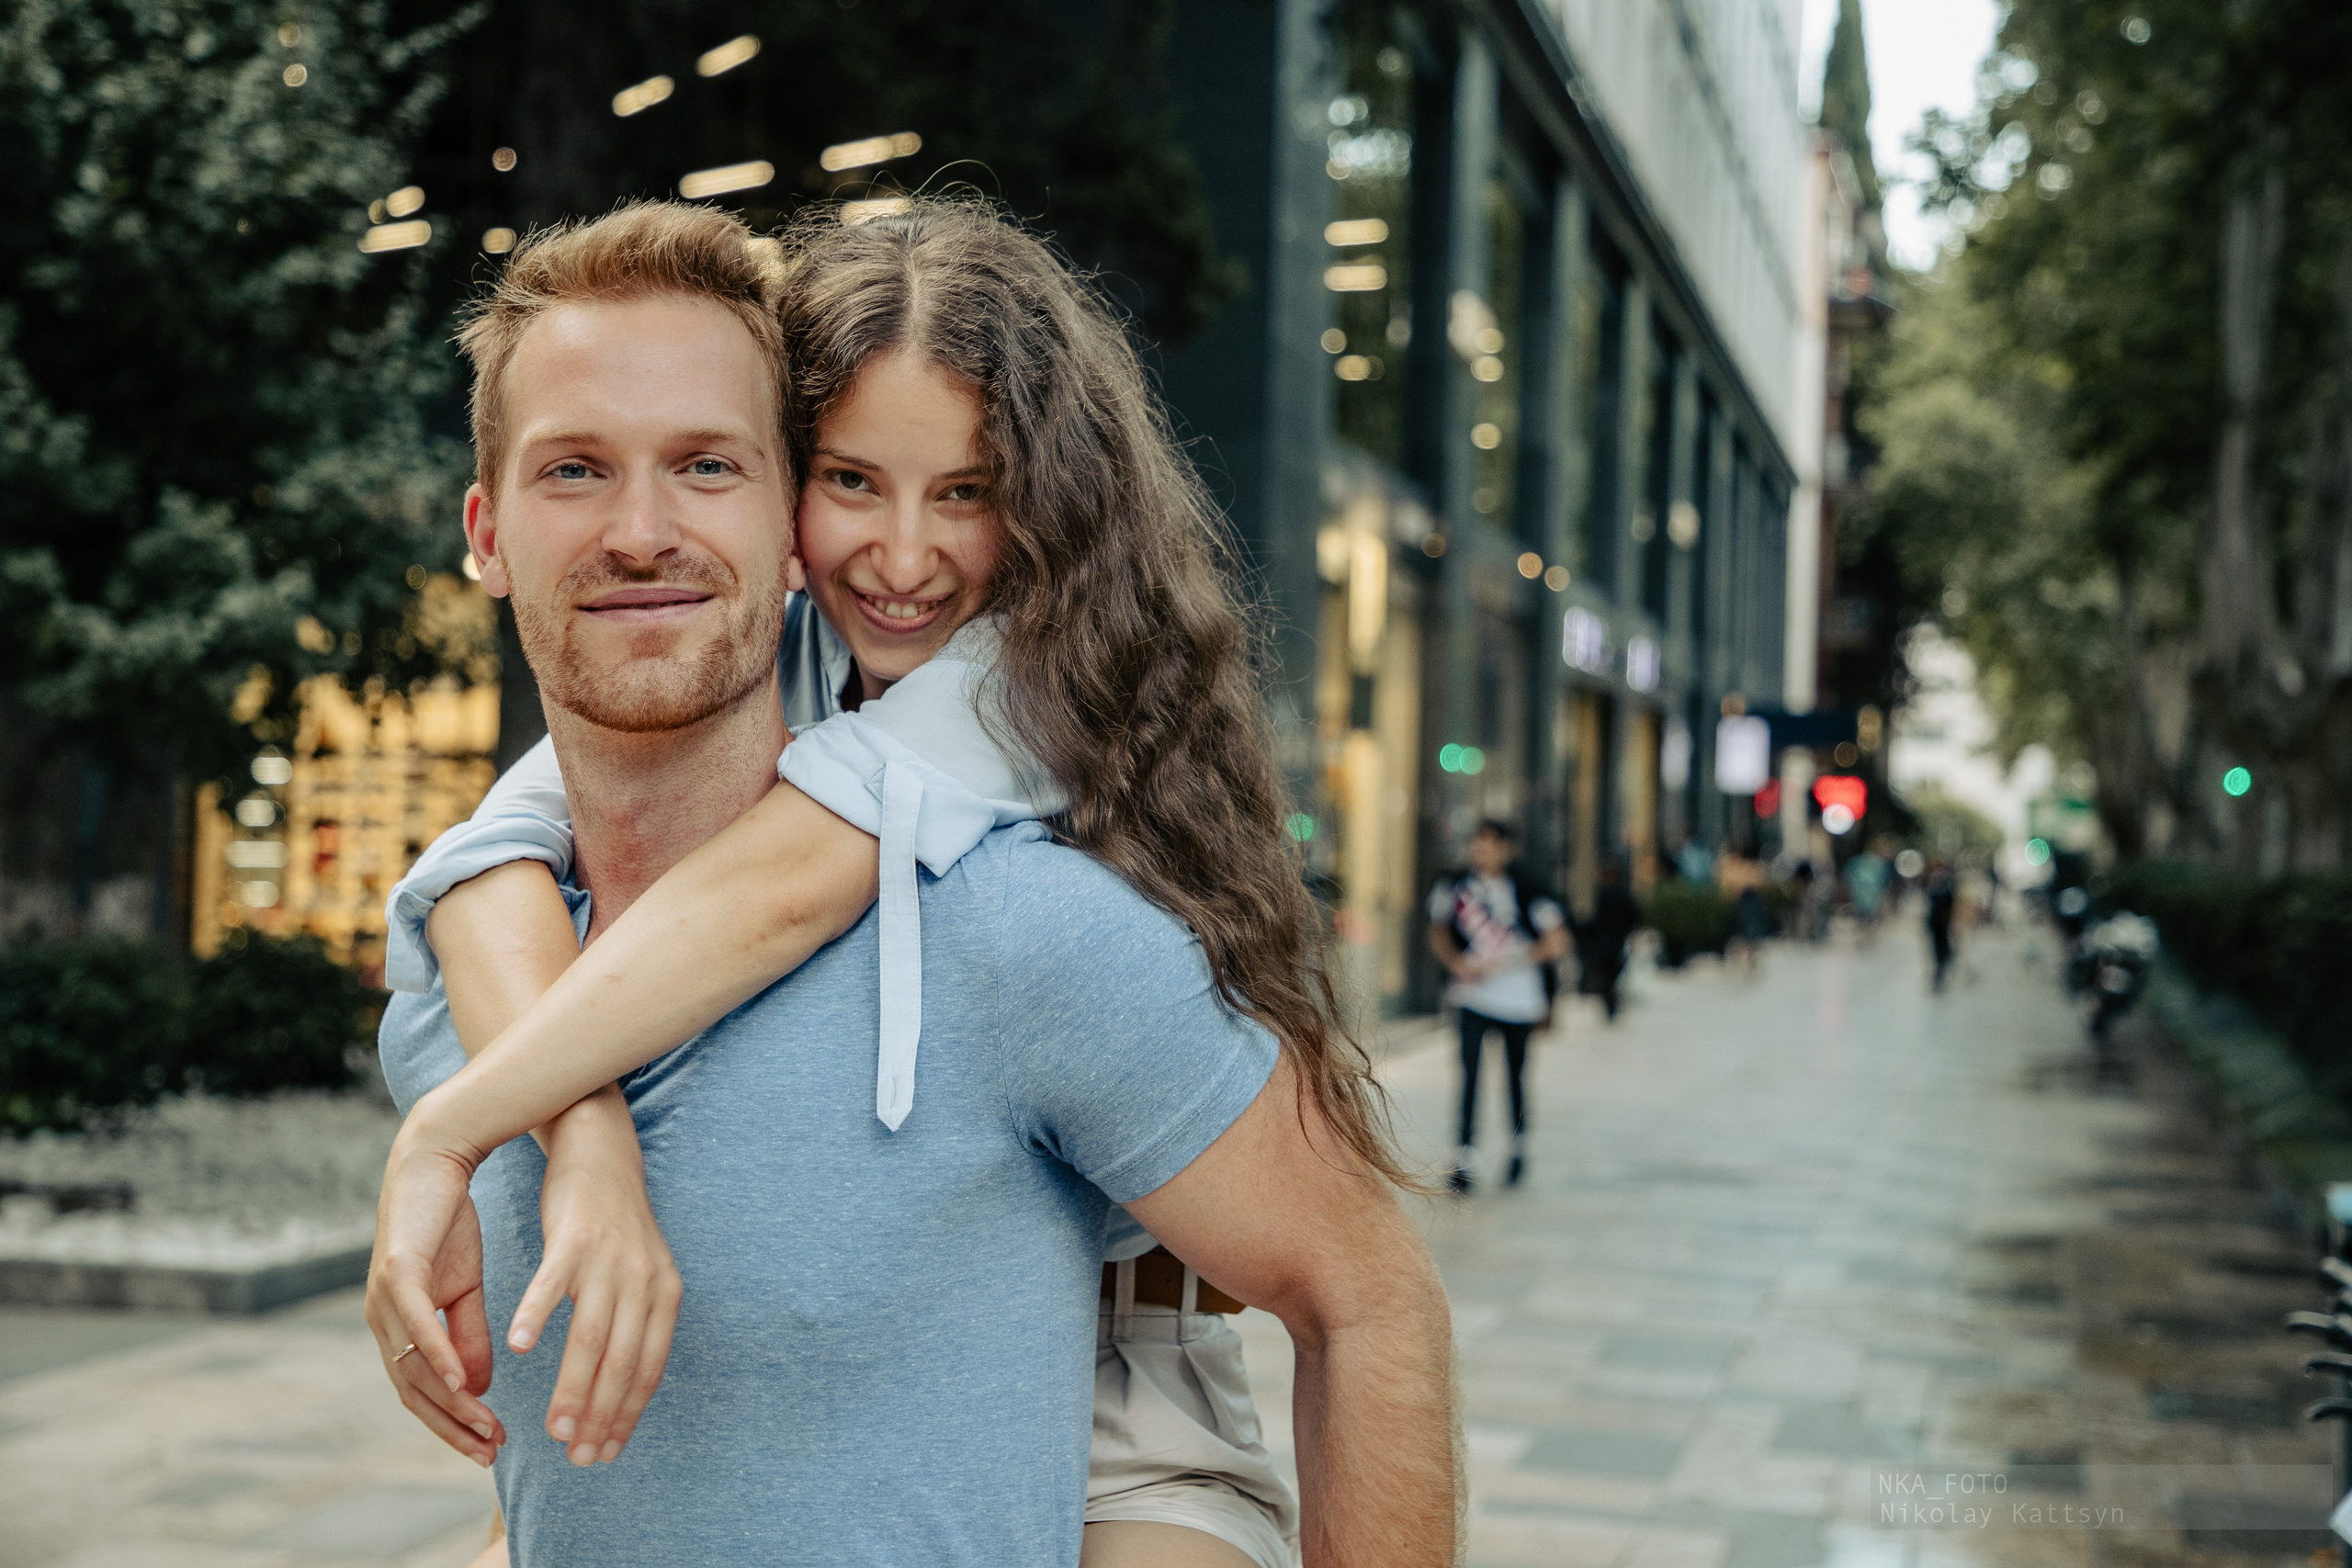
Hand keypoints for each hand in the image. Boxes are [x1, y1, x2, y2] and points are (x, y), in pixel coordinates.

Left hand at [365, 1136, 504, 1464]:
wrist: (434, 1161)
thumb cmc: (447, 1222)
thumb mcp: (467, 1285)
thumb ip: (468, 1335)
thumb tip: (474, 1387)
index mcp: (398, 1325)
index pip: (420, 1390)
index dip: (451, 1422)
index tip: (489, 1446)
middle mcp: (383, 1319)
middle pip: (414, 1390)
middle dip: (453, 1426)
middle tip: (491, 1451)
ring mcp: (384, 1298)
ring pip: (415, 1366)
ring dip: (452, 1403)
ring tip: (486, 1427)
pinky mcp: (396, 1273)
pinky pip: (417, 1326)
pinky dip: (439, 1357)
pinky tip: (463, 1384)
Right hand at [509, 1101, 681, 1467]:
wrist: (603, 1153)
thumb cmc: (613, 1227)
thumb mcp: (638, 1277)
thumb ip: (632, 1326)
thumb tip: (618, 1390)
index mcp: (663, 1295)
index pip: (648, 1369)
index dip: (627, 1415)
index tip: (605, 1454)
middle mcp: (644, 1280)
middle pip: (623, 1361)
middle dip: (602, 1416)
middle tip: (579, 1458)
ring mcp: (610, 1259)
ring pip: (592, 1335)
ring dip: (574, 1386)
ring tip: (554, 1428)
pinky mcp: (574, 1237)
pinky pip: (553, 1283)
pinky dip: (536, 1315)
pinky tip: (517, 1348)